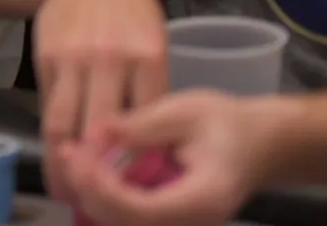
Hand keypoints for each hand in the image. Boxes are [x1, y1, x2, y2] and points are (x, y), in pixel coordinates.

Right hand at [34, 0, 167, 199]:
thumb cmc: (128, 10)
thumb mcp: (154, 40)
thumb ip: (150, 88)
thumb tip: (146, 143)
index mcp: (148, 57)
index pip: (144, 122)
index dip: (138, 160)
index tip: (139, 193)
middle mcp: (110, 60)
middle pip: (102, 131)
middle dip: (99, 174)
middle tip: (96, 205)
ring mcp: (74, 60)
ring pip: (66, 125)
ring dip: (65, 165)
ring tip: (68, 193)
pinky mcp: (46, 60)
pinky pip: (49, 107)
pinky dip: (53, 138)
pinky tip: (57, 158)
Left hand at [60, 92, 272, 225]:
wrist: (260, 144)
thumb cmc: (226, 123)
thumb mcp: (185, 111)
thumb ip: (142, 125)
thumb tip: (96, 132)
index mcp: (201, 199)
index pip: (141, 209)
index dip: (102, 187)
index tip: (77, 155)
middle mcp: (191, 223)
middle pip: (126, 224)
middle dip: (89, 191)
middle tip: (66, 152)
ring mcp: (182, 225)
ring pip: (124, 224)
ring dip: (92, 196)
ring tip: (72, 158)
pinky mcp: (170, 219)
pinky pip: (131, 218)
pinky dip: (105, 197)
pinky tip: (89, 168)